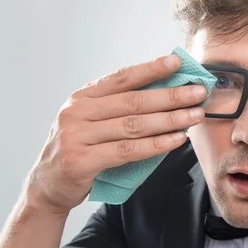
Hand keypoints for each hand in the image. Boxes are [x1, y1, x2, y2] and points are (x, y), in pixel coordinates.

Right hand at [24, 55, 207, 214]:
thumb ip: (120, 107)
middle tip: (198, 93)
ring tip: (195, 116)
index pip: (122, 78)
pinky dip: (156, 145)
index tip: (177, 62)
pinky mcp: (82, 161)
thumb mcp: (93, 120)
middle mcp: (77, 112)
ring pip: (134, 126)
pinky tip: (176, 139)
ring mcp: (77, 136)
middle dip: (171, 96)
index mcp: (82, 97)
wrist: (49, 185)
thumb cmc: (81, 148)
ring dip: (170, 120)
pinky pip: (127, 151)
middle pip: (133, 101)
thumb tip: (167, 93)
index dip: (151, 69)